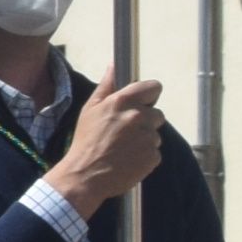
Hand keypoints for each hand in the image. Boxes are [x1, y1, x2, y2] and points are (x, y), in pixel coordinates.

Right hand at [44, 73, 164, 215]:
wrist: (84, 176)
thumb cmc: (85, 141)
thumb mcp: (89, 109)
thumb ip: (107, 86)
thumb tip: (113, 65)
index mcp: (123, 102)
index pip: (154, 87)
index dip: (149, 95)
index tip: (142, 103)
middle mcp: (138, 117)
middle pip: (156, 113)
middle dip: (145, 121)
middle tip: (124, 132)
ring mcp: (148, 137)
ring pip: (155, 133)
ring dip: (144, 139)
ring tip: (123, 148)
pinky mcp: (153, 156)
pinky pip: (155, 151)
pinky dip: (144, 155)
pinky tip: (128, 159)